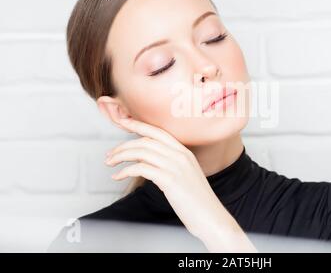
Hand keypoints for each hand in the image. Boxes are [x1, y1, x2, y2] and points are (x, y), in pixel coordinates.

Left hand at [104, 117, 256, 251]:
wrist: (210, 216)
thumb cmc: (196, 200)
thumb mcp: (186, 175)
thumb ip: (170, 165)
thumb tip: (148, 163)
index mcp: (184, 152)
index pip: (158, 132)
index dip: (139, 125)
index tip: (124, 122)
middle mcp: (180, 155)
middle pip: (146, 140)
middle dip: (124, 145)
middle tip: (110, 155)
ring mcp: (175, 166)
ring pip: (141, 152)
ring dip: (121, 156)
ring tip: (110, 164)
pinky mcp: (169, 180)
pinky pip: (141, 168)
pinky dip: (126, 170)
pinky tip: (119, 176)